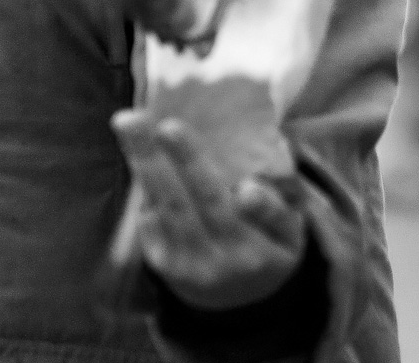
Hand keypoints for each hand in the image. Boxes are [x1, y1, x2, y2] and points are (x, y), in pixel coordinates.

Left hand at [112, 110, 306, 310]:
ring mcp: (194, 266)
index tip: (247, 190)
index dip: (261, 208)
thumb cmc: (265, 241)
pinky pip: (152, 218)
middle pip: (209, 205)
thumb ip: (279, 199)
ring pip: (172, 208)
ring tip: (130, 122)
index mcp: (272, 248)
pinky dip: (144, 180)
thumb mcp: (288, 228)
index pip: (270, 222)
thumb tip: (257, 171)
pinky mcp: (164, 264)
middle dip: (187, 162)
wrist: (233, 296)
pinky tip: (135, 146)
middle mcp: (232, 260)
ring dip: (148, 163)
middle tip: (168, 126)